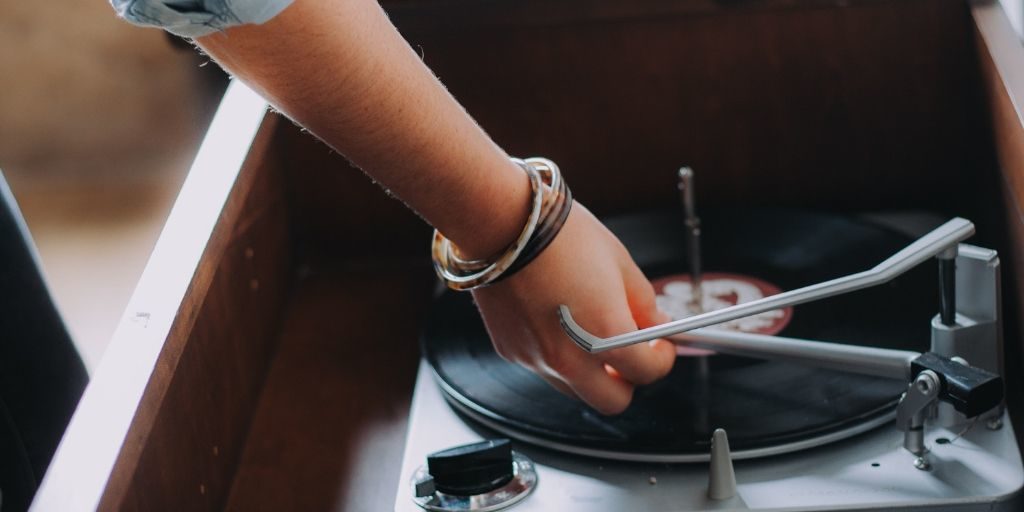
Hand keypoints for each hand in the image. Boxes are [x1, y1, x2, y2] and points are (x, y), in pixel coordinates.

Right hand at [471, 202, 675, 414]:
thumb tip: (653, 324)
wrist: (501, 224)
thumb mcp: (619, 262)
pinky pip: (543, 366)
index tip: (660, 346)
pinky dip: (557, 353)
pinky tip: (554, 319)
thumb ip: (642, 304)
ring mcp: (536, 359)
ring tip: (589, 333)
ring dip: (590, 371)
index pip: (648, 372)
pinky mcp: (510, 351)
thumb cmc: (560, 236)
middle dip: (627, 380)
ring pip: (575, 388)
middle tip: (630, 354)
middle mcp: (570, 358)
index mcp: (605, 335)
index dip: (661, 358)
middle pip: (612, 401)